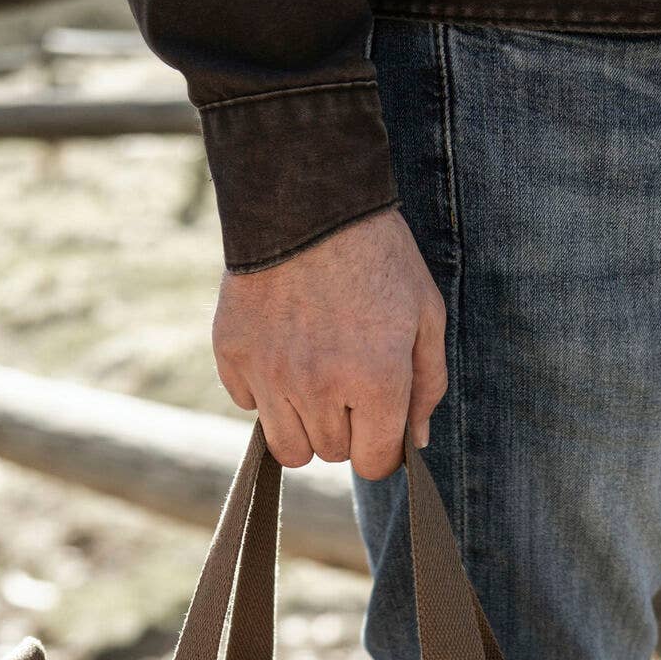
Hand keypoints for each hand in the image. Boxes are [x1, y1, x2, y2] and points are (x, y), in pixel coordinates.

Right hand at [212, 207, 446, 480]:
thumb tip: (413, 444)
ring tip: (314, 379)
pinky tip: (282, 348)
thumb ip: (426, 386)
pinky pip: (248, 404)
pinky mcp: (233, 355)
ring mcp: (270, 375)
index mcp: (375, 382)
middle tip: (348, 380)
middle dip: (345, 429)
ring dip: (304, 424)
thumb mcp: (425, 314)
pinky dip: (264, 389)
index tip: (380, 424)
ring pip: (287, 447)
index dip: (381, 448)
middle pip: (330, 454)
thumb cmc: (377, 254)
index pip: (373, 463)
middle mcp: (319, 389)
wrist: (306, 196)